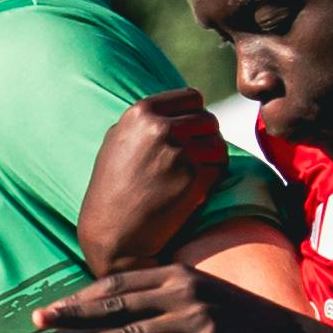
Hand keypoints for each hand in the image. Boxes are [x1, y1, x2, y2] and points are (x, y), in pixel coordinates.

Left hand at [33, 258, 310, 332]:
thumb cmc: (241, 321)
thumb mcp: (203, 295)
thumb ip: (166, 298)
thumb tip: (124, 309)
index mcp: (179, 275)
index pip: (120, 282)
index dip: (84, 294)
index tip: (55, 305)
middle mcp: (183, 292)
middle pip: (115, 303)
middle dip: (72, 312)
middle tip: (38, 320)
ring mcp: (195, 320)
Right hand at [79, 92, 227, 269]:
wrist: (112, 236)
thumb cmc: (112, 191)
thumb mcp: (118, 142)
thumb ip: (147, 120)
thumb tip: (182, 105)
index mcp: (141, 112)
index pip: (192, 97)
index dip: (194, 117)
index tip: (186, 137)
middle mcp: (161, 127)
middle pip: (209, 120)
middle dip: (204, 140)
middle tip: (189, 163)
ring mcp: (179, 152)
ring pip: (218, 144)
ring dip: (211, 160)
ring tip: (189, 178)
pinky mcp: (194, 177)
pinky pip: (220, 169)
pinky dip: (211, 181)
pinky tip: (191, 193)